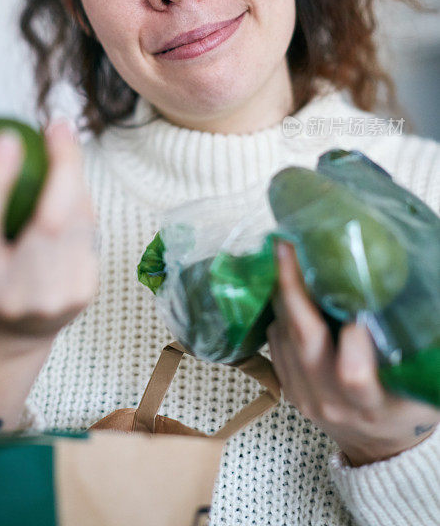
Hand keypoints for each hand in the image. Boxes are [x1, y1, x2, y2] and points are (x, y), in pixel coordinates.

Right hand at [0, 103, 98, 343]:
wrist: (8, 331)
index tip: (7, 134)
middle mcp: (15, 294)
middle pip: (46, 223)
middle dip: (62, 165)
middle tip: (58, 125)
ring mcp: (56, 298)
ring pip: (78, 222)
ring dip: (75, 177)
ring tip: (63, 145)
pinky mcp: (85, 293)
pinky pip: (89, 232)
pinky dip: (81, 202)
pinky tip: (72, 184)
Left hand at [267, 240, 439, 466]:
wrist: (376, 446)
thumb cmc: (406, 406)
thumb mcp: (419, 383)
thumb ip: (409, 345)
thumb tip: (405, 293)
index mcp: (371, 404)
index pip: (354, 375)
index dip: (353, 337)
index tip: (356, 299)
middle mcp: (332, 401)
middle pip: (304, 343)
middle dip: (294, 290)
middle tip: (288, 248)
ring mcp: (305, 396)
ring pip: (284, 338)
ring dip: (282, 295)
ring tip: (285, 257)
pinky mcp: (289, 390)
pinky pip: (275, 344)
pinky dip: (279, 313)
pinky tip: (287, 289)